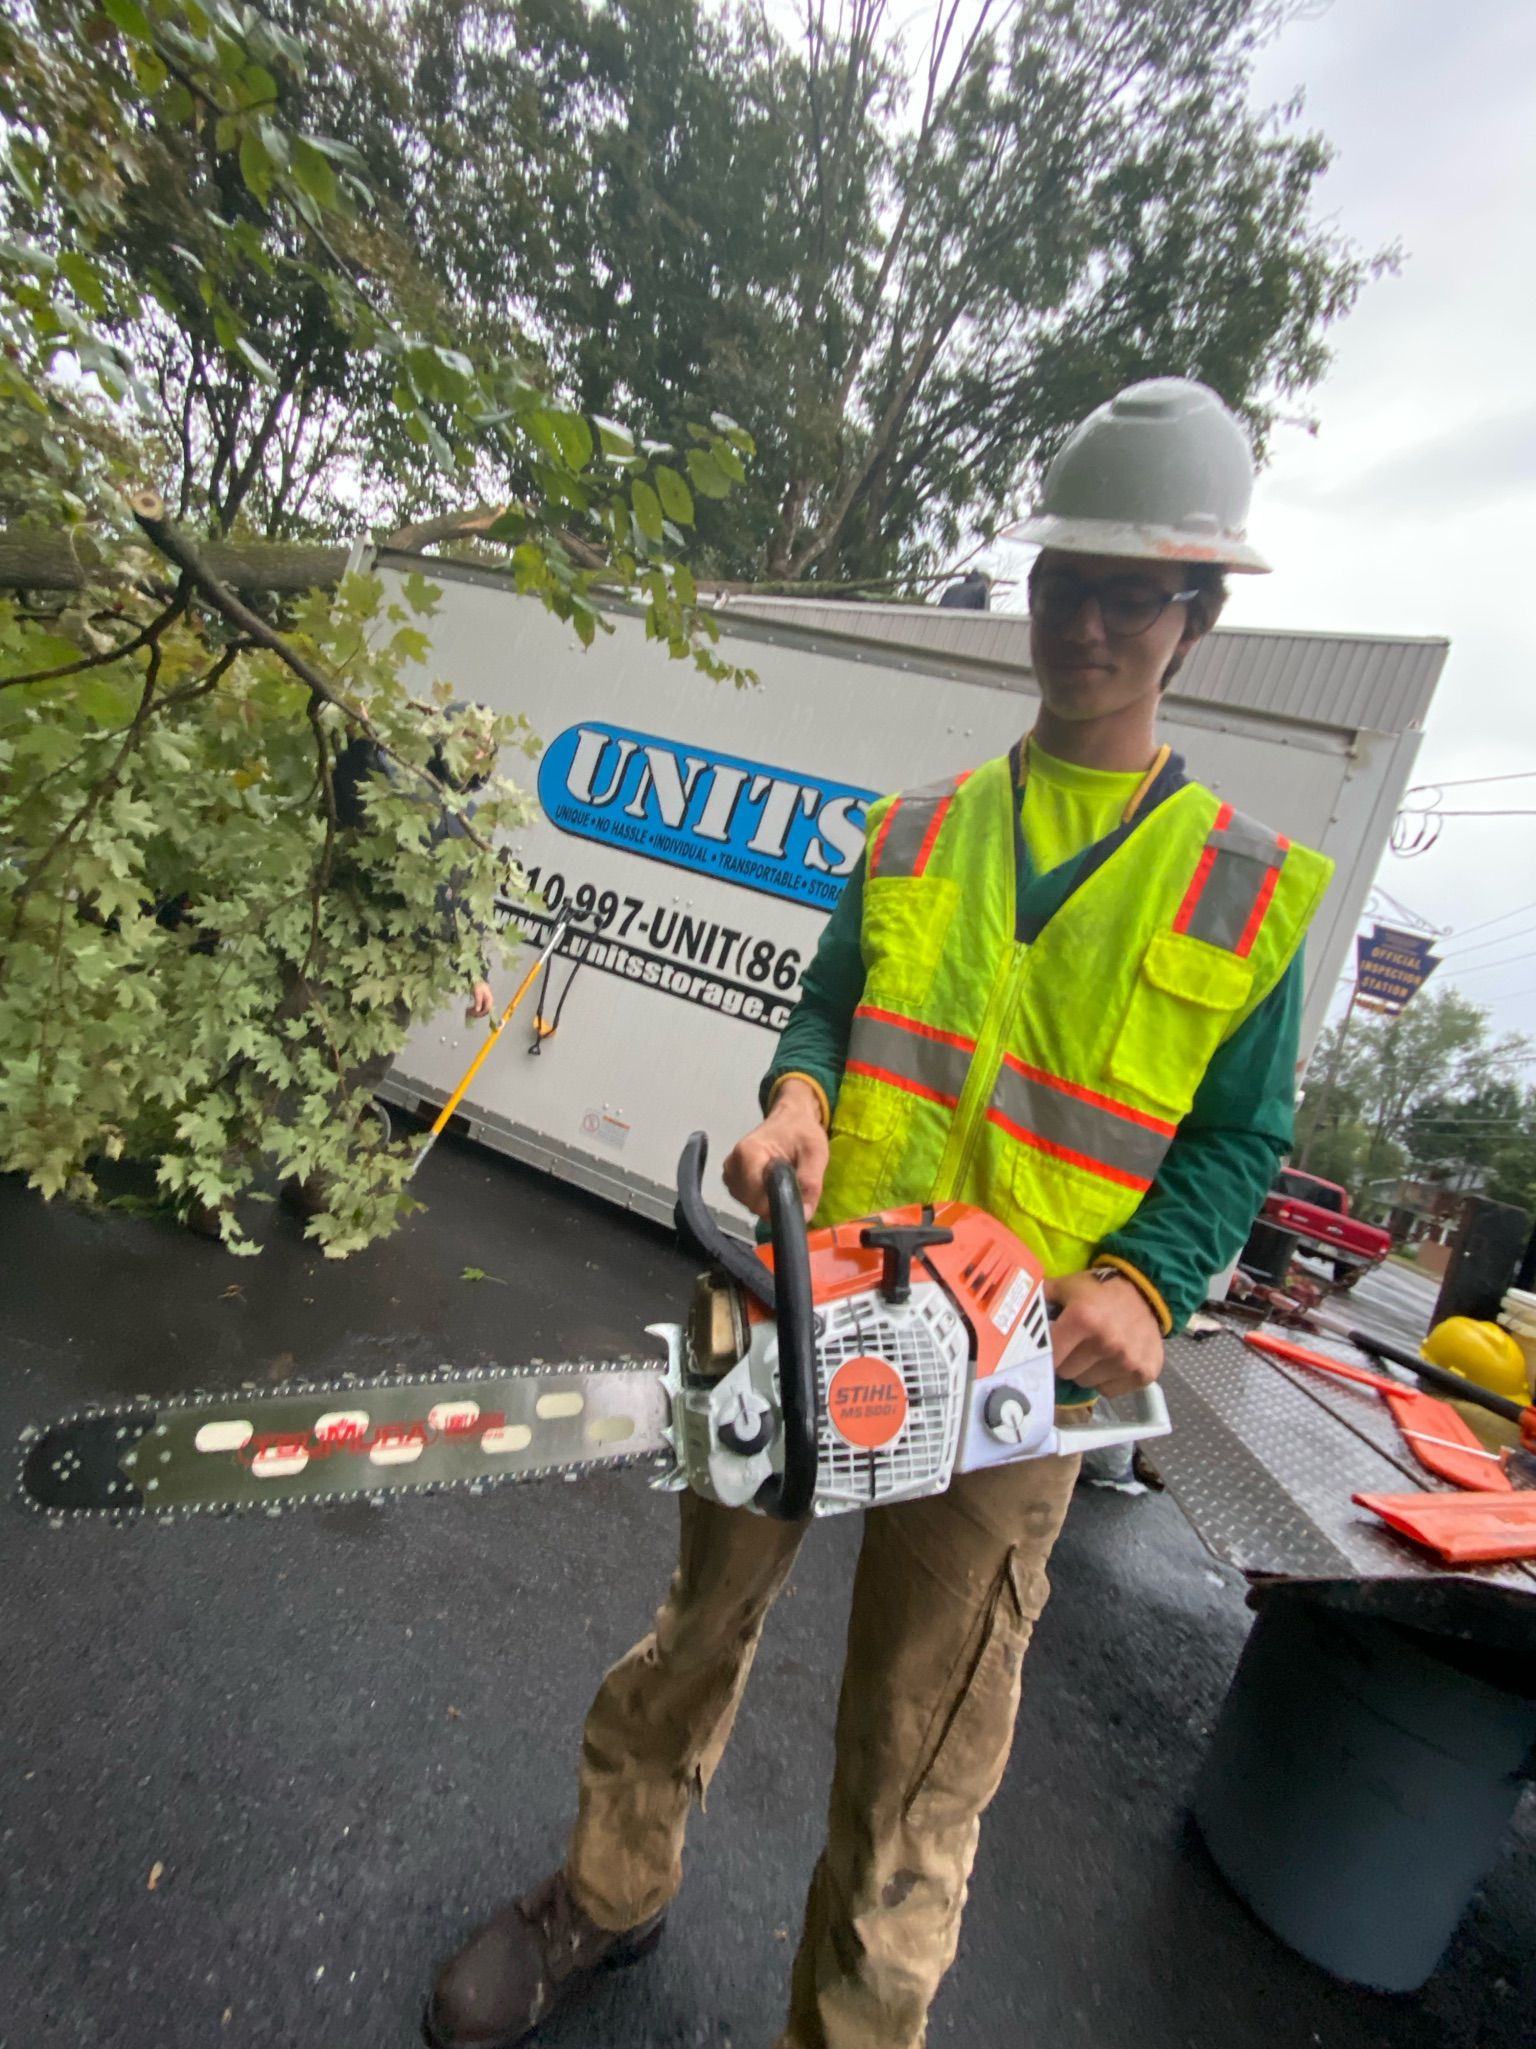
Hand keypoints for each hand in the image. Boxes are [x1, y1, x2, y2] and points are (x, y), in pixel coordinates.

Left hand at [468, 980, 493, 1018]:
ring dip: (476, 1012)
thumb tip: (477, 1011)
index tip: (473, 1014)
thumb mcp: (477, 993)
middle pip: (485, 1011)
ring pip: (482, 1010)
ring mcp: (486, 1002)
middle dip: (477, 1014)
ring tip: (468, 1011)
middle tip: (469, 1013)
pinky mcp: (482, 1001)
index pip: (487, 1010)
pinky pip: (480, 1007)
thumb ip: (478, 1002)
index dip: (481, 1013)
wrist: (477, 979)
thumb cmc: (478, 985)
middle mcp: (489, 1002)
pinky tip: (470, 1009)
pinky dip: (475, 1009)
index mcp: (489, 999)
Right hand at [722, 1080, 829, 1220]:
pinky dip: (762, 1198)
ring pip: (749, 1204)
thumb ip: (810, 1183)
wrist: (790, 1118)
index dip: (777, 1204)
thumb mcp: (816, 1153)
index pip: (755, 1196)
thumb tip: (803, 1215)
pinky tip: (772, 1182)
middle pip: (752, 1203)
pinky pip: (747, 1200)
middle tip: (793, 1184)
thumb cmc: (801, 1131)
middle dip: (775, 1202)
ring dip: (770, 1200)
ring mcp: (729, 1172)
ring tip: (783, 1180)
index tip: (794, 1197)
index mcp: (748, 1153)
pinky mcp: (732, 1179)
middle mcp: (732, 1164)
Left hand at [1045, 1269, 1163, 1398]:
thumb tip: (1006, 1311)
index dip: (1045, 1352)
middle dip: (1066, 1361)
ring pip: (1087, 1383)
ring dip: (1086, 1371)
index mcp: (1082, 1319)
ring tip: (1095, 1351)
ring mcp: (1126, 1361)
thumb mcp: (1067, 1286)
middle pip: (1066, 1372)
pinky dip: (1107, 1379)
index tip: (1046, 1349)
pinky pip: (1109, 1391)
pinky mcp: (1144, 1374)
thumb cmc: (1100, 1291)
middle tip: (1075, 1346)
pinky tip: (1112, 1360)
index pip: (1049, 1355)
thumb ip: (1038, 1298)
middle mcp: (1106, 1342)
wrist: (1148, 1292)